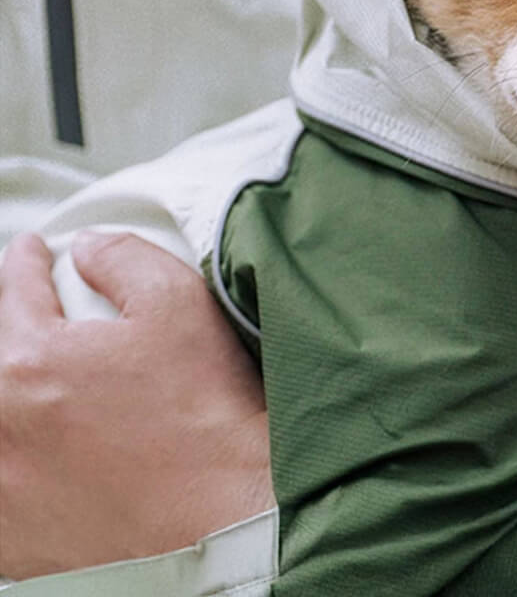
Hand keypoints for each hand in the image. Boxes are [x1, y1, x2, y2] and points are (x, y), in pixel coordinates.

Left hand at [0, 232, 274, 579]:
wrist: (224, 515)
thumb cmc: (204, 412)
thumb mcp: (178, 302)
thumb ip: (123, 257)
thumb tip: (87, 247)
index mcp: (32, 361)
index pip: (15, 292)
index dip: (26, 264)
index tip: (33, 254)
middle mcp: (2, 426)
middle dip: (15, 330)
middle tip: (40, 325)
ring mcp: (3, 488)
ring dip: (12, 393)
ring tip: (42, 386)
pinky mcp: (13, 540)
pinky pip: (1, 487)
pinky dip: (14, 462)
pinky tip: (35, 456)